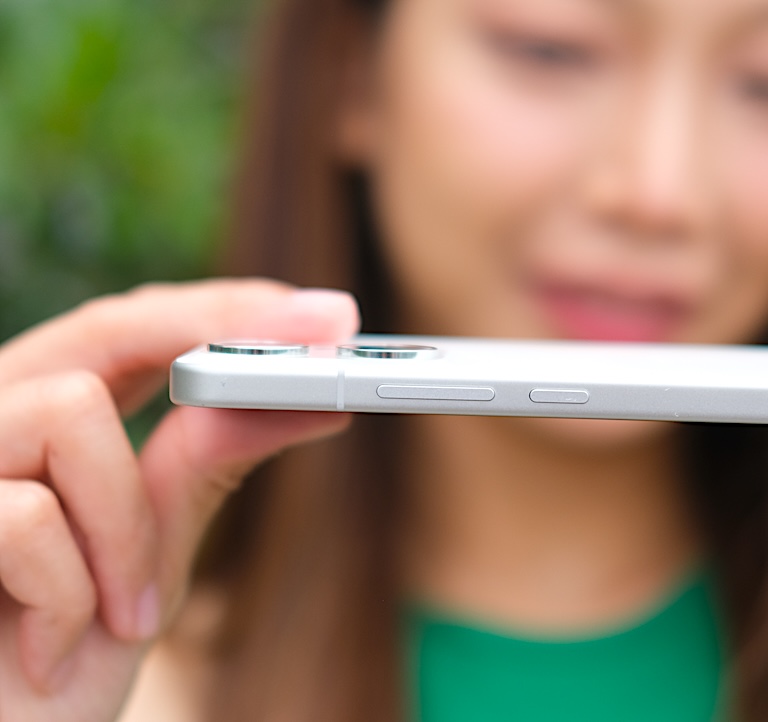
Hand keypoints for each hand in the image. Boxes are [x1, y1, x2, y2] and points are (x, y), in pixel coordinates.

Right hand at [0, 279, 359, 720]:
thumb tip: (299, 394)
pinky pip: (27, 517)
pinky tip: (50, 650)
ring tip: (121, 615)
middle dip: (221, 326)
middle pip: (106, 327)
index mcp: (45, 422)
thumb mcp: (149, 556)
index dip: (226, 311)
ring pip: (72, 412)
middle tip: (329, 334)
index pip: (136, 332)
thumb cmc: (59, 657)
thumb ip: (199, 469)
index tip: (326, 313)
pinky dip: (67, 597)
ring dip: (124, 530)